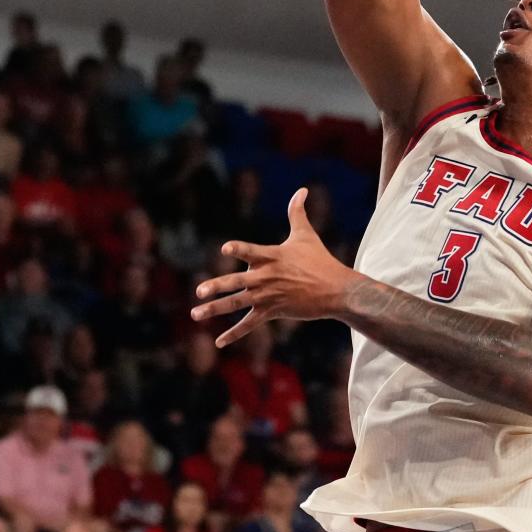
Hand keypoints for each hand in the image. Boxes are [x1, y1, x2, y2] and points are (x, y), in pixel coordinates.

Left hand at [191, 188, 352, 345]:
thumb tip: (301, 189)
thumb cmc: (319, 260)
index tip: (225, 248)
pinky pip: (249, 324)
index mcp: (271, 256)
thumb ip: (297, 212)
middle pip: (236, 282)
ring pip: (237, 303)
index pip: (250, 251)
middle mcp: (266, 276)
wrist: (335, 290)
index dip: (238, 249)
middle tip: (199, 291)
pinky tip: (219, 342)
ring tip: (196, 314)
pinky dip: (234, 334)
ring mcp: (268, 296)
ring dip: (214, 309)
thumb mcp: (305, 235)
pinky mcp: (272, 311)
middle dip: (217, 287)